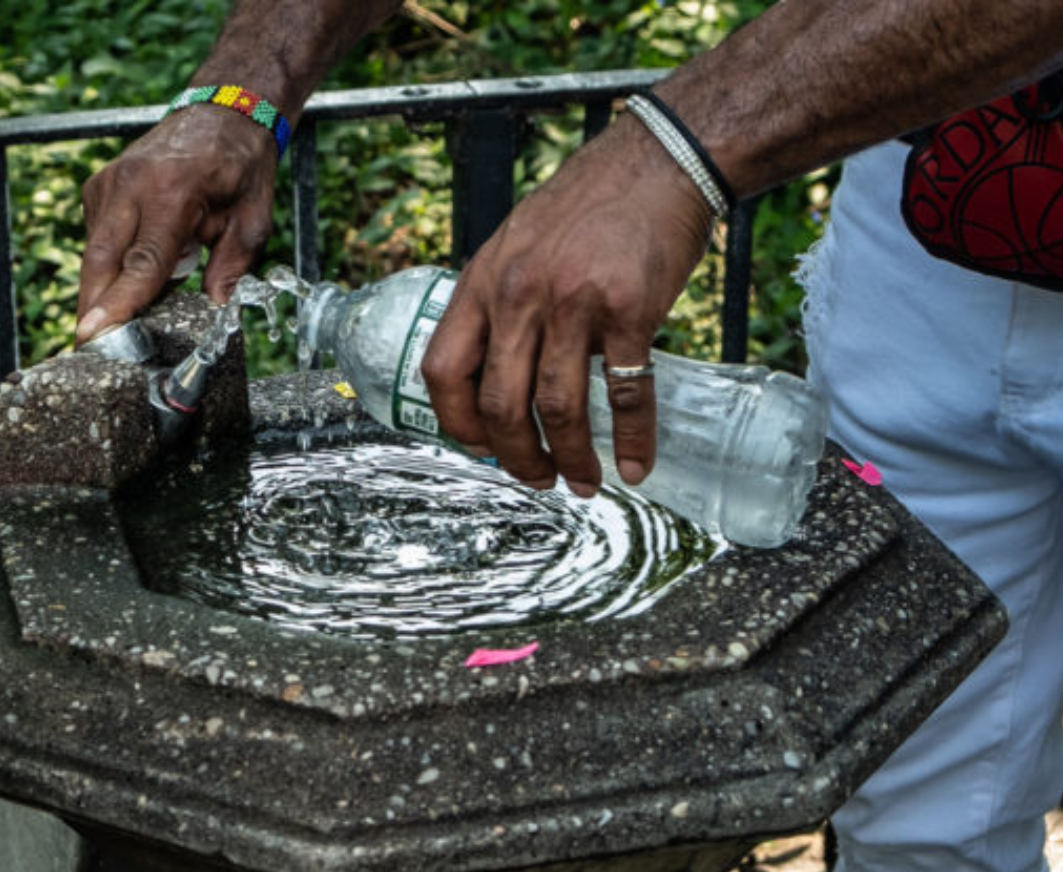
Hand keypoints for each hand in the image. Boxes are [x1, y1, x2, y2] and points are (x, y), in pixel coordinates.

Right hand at [76, 105, 277, 343]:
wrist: (223, 115)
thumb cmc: (241, 169)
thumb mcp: (252, 221)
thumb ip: (233, 266)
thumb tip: (216, 307)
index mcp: (172, 194)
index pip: (142, 262)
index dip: (120, 303)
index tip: (98, 332)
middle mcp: (131, 185)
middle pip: (103, 260)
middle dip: (94, 305)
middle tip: (90, 346)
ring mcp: (110, 182)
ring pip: (97, 250)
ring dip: (103, 288)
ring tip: (116, 324)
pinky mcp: (101, 186)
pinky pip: (100, 236)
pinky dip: (112, 264)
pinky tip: (131, 281)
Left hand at [420, 113, 712, 496]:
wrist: (659, 160)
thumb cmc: (591, 205)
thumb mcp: (519, 244)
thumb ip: (502, 303)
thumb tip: (497, 370)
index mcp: (483, 282)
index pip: (444, 371)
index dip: (457, 423)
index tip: (481, 447)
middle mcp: (518, 294)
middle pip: (499, 404)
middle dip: (516, 457)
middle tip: (537, 478)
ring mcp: (572, 302)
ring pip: (557, 407)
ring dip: (570, 458)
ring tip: (583, 481)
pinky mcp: (627, 308)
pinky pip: (624, 392)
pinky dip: (630, 439)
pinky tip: (634, 465)